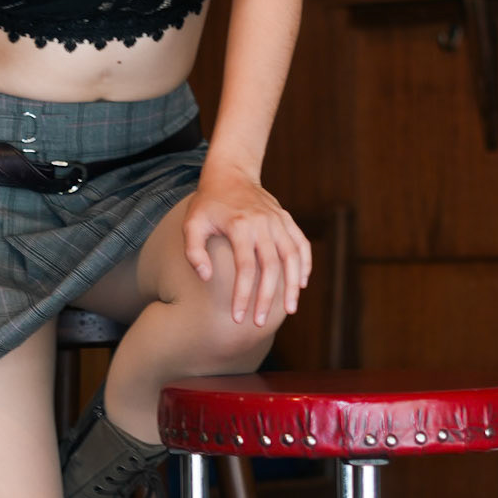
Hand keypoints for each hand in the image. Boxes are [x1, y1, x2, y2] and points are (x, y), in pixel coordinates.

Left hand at [183, 163, 311, 327]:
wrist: (229, 174)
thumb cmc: (207, 204)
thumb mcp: (191, 224)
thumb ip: (193, 251)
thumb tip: (205, 277)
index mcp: (240, 225)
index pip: (245, 268)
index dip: (242, 295)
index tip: (238, 318)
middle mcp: (263, 223)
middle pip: (271, 266)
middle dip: (266, 298)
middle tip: (259, 323)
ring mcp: (278, 220)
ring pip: (292, 256)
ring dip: (293, 285)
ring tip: (289, 310)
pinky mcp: (286, 219)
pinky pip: (301, 243)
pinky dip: (305, 264)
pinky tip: (302, 284)